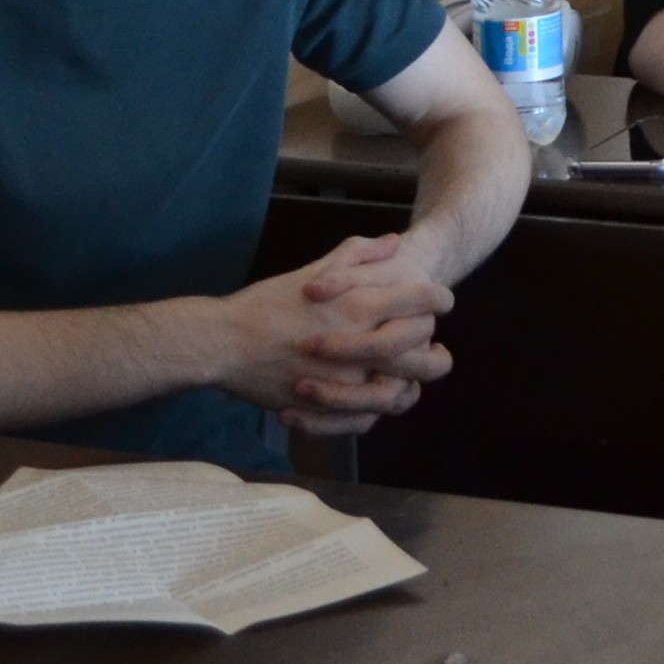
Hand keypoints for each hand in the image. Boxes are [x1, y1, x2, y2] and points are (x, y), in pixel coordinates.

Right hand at [227, 237, 451, 427]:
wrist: (222, 343)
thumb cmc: (266, 302)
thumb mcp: (315, 267)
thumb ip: (359, 254)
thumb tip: (393, 243)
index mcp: (360, 306)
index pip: (423, 302)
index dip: (439, 300)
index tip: (442, 302)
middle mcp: (359, 347)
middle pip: (423, 356)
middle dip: (435, 351)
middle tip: (435, 348)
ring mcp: (342, 384)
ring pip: (398, 395)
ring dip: (409, 387)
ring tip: (409, 379)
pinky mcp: (322, 409)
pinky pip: (363, 420)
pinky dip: (373, 412)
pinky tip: (374, 401)